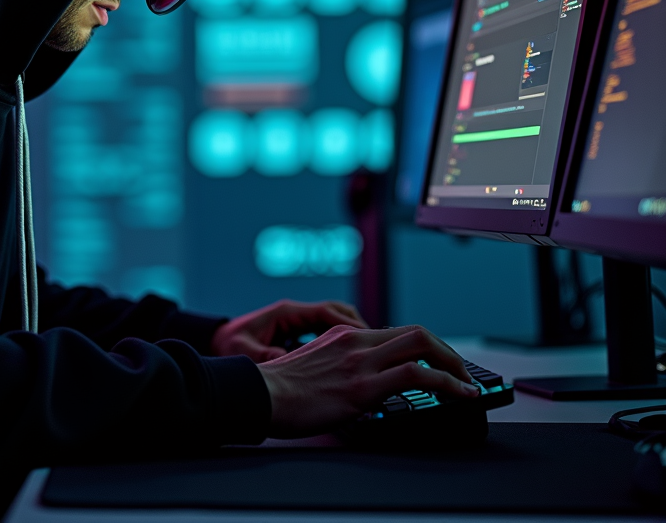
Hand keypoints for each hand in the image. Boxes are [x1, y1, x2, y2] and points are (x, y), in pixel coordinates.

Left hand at [210, 298, 367, 362]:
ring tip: (371, 357)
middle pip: (337, 313)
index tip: (371, 339)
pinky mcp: (295, 333)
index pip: (328, 312)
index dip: (352, 325)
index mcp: (286, 313)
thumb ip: (274, 358)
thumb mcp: (250, 354)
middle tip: (382, 347)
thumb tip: (294, 364)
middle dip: (360, 327)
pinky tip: (349, 364)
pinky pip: (325, 333)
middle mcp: (294, 314)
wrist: (214, 344)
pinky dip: (340, 344)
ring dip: (352, 335)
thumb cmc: (228, 345)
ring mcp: (296, 323)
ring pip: (334, 323)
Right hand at [257, 324, 478, 436]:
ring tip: (467, 387)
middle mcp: (355, 341)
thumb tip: (362, 383)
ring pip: (422, 346)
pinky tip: (460, 396)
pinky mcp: (362, 386)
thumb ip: (339, 364)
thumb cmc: (280, 389)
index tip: (438, 363)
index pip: (396, 332)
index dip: (425, 346)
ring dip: (453, 366)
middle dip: (446, 352)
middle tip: (460, 373)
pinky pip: (417, 376)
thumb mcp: (313, 363)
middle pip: (416, 332)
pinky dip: (447, 383)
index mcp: (343, 335)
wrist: (260, 395)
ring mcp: (360, 361)